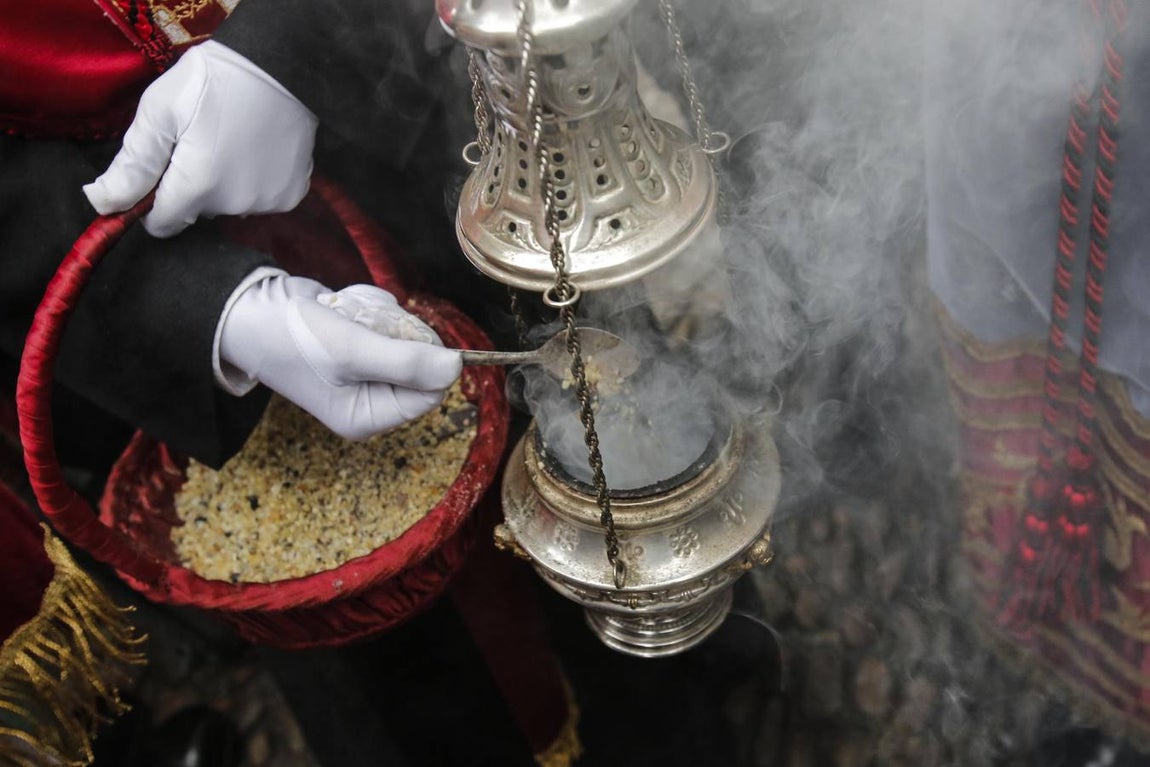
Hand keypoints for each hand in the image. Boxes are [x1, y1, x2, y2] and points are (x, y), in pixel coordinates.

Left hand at [84, 40, 317, 237]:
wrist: (278, 63)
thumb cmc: (213, 80)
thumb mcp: (160, 111)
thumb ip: (133, 165)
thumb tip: (102, 203)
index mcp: (197, 186)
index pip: (162, 224)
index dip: (152, 201)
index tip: (160, 168)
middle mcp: (235, 204)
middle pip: (196, 211)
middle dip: (189, 184)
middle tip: (198, 139)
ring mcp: (268, 201)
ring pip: (228, 205)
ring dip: (223, 183)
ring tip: (230, 139)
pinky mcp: (292, 194)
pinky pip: (260, 199)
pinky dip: (253, 180)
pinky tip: (255, 148)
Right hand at [217, 276, 461, 439]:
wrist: (248, 309)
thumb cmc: (292, 339)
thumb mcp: (351, 352)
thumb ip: (406, 362)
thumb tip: (456, 368)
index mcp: (369, 417)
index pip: (430, 394)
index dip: (424, 360)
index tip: (394, 336)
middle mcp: (372, 399)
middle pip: (422, 361)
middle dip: (395, 332)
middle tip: (361, 325)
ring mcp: (368, 370)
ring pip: (406, 334)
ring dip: (379, 315)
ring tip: (345, 315)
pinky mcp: (363, 342)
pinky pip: (388, 319)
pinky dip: (369, 306)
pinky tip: (340, 308)